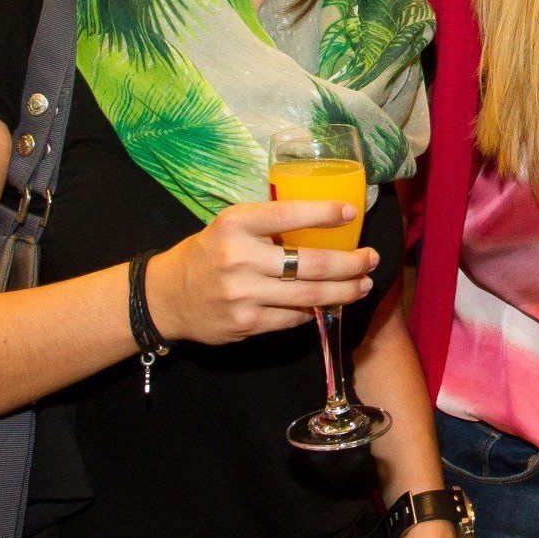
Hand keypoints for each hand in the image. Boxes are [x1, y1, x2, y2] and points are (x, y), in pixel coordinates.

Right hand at [145, 200, 377, 345]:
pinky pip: (294, 317)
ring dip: (344, 290)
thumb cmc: (210, 253)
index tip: (351, 214)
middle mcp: (239, 258)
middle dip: (350, 263)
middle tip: (371, 259)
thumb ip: (269, 224)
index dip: (324, 213)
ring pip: (309, 295)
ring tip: (363, 285)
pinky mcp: (246, 324)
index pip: (288, 214)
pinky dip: (315, 310)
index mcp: (236, 224)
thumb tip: (327, 224)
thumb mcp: (231, 226)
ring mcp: (243, 294)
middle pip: (311, 263)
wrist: (167, 296)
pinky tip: (330, 303)